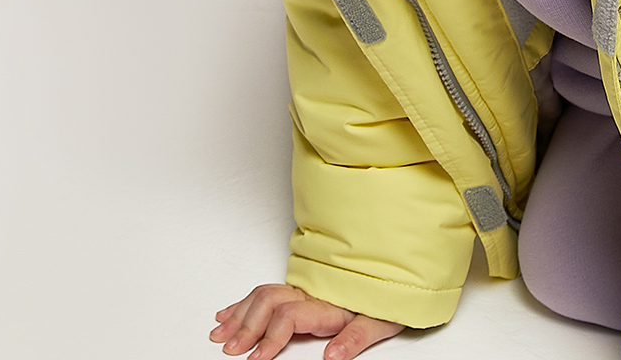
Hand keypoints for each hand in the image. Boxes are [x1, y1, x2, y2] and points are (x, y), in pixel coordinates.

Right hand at [210, 284, 404, 359]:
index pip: (289, 316)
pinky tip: (229, 312)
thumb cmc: (390, 297)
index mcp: (328, 302)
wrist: (399, 269)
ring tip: (220, 334)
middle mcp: (313, 292)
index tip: (255, 359)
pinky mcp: (304, 287)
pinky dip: (244, 302)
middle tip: (230, 348)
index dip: (270, 338)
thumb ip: (356, 338)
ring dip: (239, 314)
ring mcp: (306, 288)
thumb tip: (332, 356)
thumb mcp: (382, 321)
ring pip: (264, 295)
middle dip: (246, 327)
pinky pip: (268, 290)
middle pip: (269, 303)